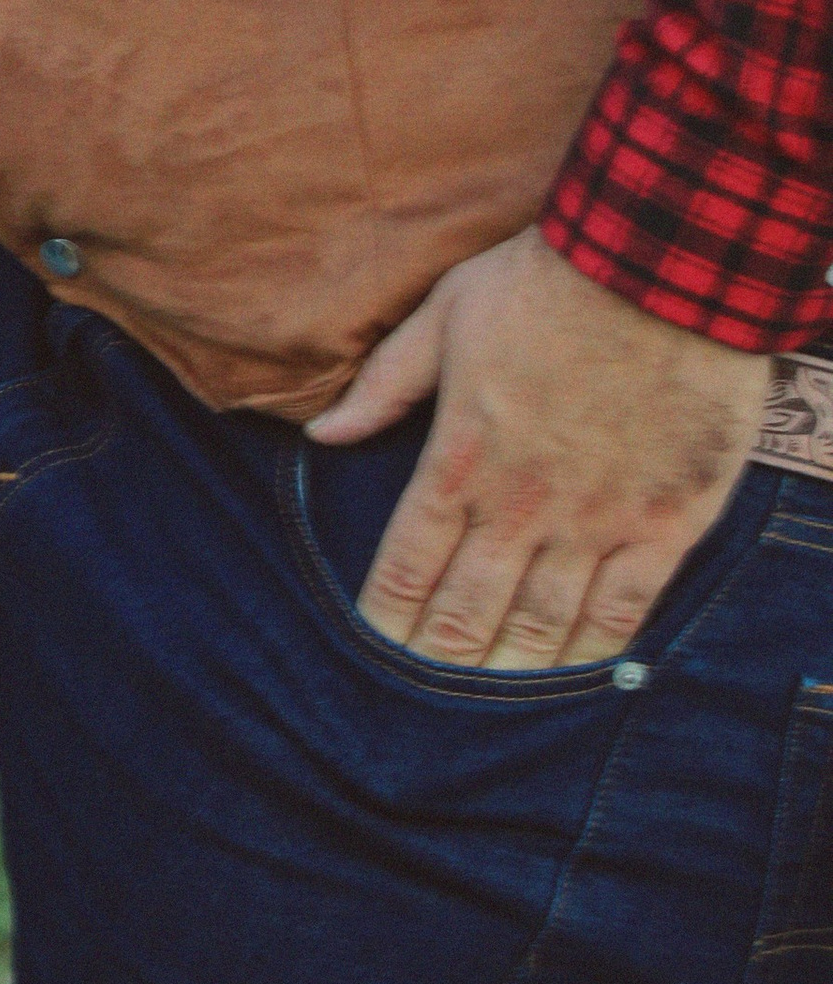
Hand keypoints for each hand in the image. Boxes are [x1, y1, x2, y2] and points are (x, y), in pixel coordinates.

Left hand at [307, 226, 771, 670]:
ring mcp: (595, 521)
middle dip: (438, 669)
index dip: (385, 625)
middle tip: (417, 715)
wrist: (663, 263)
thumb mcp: (444, 314)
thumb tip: (320, 433)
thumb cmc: (547, 280)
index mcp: (458, 460)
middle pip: (466, 615)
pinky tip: (572, 682)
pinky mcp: (664, 523)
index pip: (405, 569)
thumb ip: (384, 385)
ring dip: (507, 677)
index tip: (370, 662)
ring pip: (540, 627)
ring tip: (483, 720)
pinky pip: (624, 611)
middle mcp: (520, 507)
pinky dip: (593, 653)